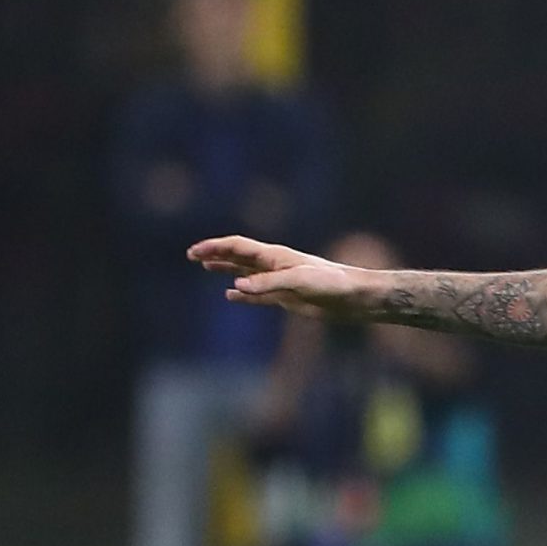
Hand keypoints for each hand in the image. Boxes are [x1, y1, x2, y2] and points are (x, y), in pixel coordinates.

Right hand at [189, 236, 373, 319]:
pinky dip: (243, 294)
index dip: (215, 247)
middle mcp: (275, 265)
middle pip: (238, 256)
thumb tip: (235, 286)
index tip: (195, 252)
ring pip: (245, 273)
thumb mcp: (298, 282)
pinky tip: (231, 295)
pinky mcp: (287, 298)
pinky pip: (258, 294)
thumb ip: (267, 283)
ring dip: (225, 269)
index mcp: (275, 256)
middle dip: (215, 254)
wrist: (355, 298)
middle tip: (192, 255)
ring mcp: (280, 281)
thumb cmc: (331, 284)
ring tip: (206, 267)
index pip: (238, 246)